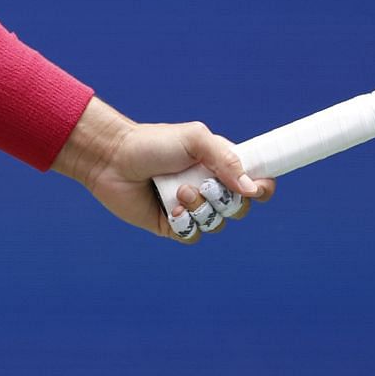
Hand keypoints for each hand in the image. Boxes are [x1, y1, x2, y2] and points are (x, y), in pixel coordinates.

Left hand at [56, 104, 276, 244]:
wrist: (112, 159)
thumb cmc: (153, 143)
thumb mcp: (194, 139)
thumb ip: (226, 160)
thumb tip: (251, 188)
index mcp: (219, 164)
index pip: (254, 181)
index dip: (261, 188)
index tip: (255, 189)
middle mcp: (208, 187)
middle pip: (240, 208)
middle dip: (225, 200)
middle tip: (203, 185)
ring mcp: (191, 207)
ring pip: (216, 224)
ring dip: (200, 209)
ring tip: (178, 192)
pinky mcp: (172, 225)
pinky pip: (192, 236)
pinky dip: (184, 224)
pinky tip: (170, 209)